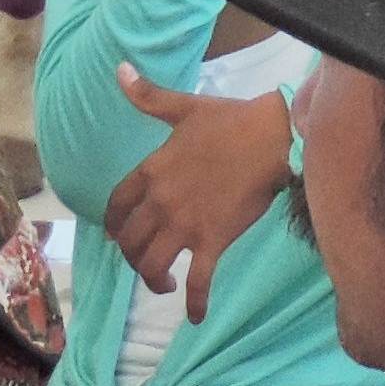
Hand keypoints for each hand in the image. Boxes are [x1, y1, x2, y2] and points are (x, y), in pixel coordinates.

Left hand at [101, 76, 297, 319]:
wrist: (271, 137)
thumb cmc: (229, 120)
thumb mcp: (183, 107)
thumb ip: (147, 96)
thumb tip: (119, 70)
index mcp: (151, 171)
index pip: (116, 206)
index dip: (113, 226)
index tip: (118, 235)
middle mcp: (161, 202)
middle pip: (130, 243)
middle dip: (132, 256)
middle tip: (145, 260)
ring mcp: (186, 225)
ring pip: (153, 266)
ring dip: (153, 281)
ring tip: (164, 284)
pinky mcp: (214, 241)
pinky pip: (199, 281)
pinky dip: (195, 302)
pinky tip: (196, 315)